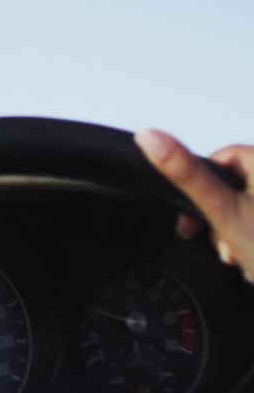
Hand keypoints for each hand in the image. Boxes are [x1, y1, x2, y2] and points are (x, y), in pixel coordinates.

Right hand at [135, 129, 253, 279]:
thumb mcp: (223, 211)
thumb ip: (186, 174)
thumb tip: (149, 135)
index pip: (223, 158)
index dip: (204, 186)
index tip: (199, 213)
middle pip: (238, 184)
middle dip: (223, 216)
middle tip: (223, 243)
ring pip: (251, 206)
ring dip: (240, 232)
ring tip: (243, 257)